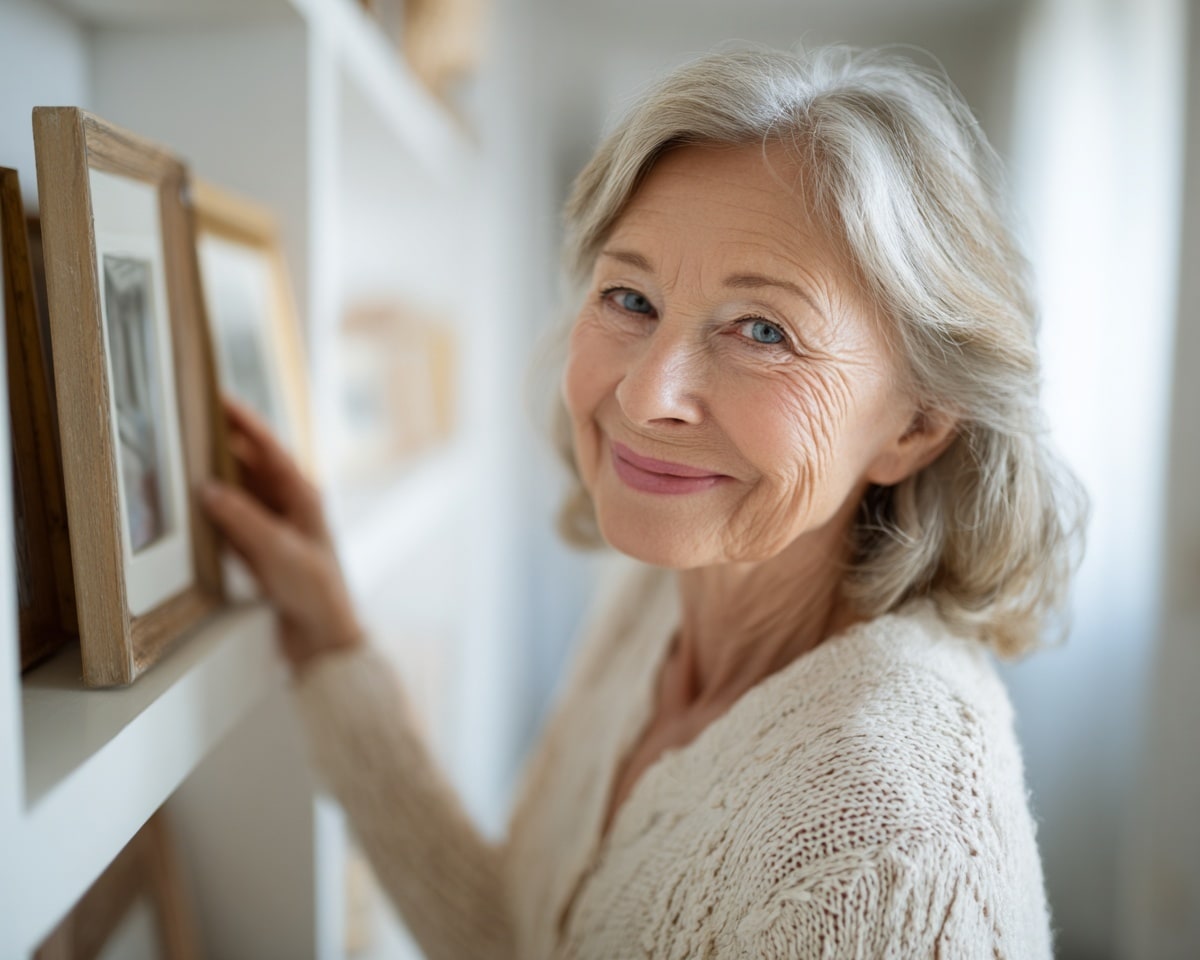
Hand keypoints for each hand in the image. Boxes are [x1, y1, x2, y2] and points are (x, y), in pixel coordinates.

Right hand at [202, 397, 363, 675]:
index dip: (244, 422)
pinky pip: (233, 524)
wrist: (324, 639)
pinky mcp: (263, 554)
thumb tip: (208, 489)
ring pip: (240, 495)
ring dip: (215, 481)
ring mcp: (277, 530)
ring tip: (182, 461)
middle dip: (223, 447)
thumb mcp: (278, 551)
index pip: (269, 449)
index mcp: (304, 497)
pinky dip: (214, 515)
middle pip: (251, 468)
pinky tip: (192, 510)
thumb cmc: (316, 593)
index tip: (218, 398)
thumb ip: (243, 519)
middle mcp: (291, 508)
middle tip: (188, 426)